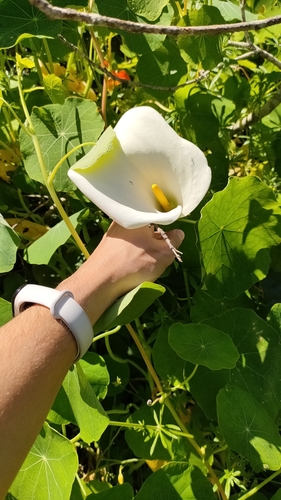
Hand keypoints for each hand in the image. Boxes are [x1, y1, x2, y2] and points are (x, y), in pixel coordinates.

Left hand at [59, 223, 184, 323]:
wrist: (99, 282)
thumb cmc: (133, 264)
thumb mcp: (162, 255)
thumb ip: (173, 242)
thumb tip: (178, 233)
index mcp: (137, 216)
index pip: (157, 212)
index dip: (168, 223)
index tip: (173, 234)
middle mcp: (123, 220)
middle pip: (147, 225)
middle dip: (156, 237)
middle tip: (163, 251)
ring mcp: (113, 233)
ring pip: (136, 236)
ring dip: (145, 246)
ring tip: (149, 261)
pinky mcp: (107, 246)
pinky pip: (126, 245)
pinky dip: (133, 252)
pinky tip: (135, 264)